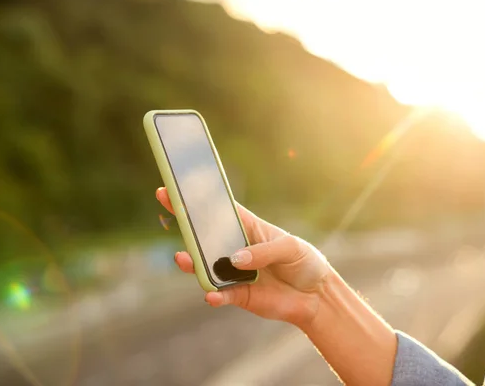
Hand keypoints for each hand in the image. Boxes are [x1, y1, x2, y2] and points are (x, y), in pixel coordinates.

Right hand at [155, 187, 330, 328]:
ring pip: (205, 266)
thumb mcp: (290, 247)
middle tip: (167, 209)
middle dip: (185, 224)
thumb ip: (264, 251)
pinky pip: (221, 295)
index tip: (175, 187)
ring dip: (192, 262)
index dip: (198, 198)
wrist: (317, 296)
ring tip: (182, 258)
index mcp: (247, 227)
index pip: (219, 210)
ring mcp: (234, 272)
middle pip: (204, 236)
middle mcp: (235, 248)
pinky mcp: (238, 295)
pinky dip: (214, 295)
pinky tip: (211, 295)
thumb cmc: (304, 262)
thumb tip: (235, 260)